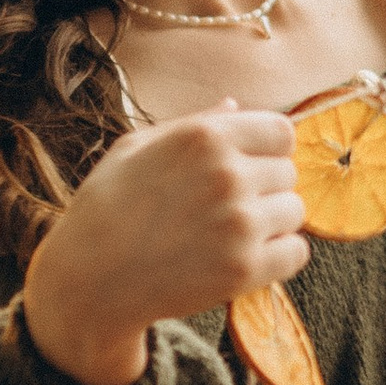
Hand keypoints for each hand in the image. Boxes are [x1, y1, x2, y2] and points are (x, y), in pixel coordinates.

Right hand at [21, 102, 309, 384]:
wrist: (89, 279)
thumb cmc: (107, 206)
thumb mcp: (137, 147)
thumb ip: (195, 124)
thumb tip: (236, 105)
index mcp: (204, 137)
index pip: (281, 132)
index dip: (268, 150)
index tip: (249, 167)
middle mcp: (227, 175)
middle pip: (288, 173)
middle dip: (265, 188)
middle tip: (226, 208)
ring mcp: (239, 224)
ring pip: (294, 212)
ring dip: (271, 223)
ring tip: (230, 234)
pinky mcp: (244, 269)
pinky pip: (296, 253)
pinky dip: (278, 257)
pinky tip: (244, 257)